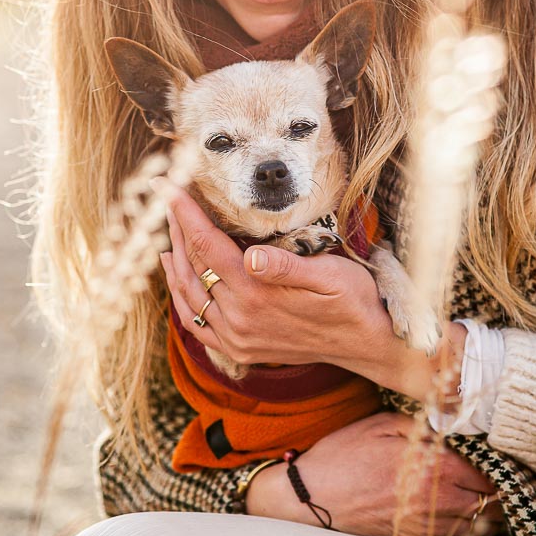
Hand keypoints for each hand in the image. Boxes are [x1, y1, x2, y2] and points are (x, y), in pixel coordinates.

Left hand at [159, 186, 460, 403]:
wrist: (368, 344)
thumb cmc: (354, 300)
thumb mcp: (331, 275)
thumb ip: (287, 267)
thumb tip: (251, 257)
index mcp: (257, 295)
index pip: (207, 246)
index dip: (186, 214)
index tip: (167, 187)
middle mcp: (240, 320)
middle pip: (193, 266)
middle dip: (177, 229)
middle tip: (167, 200)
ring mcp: (237, 338)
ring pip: (189, 294)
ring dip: (174, 261)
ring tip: (169, 232)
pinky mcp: (240, 348)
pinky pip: (196, 323)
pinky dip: (181, 298)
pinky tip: (178, 277)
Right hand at [247, 412, 503, 535]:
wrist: (310, 496)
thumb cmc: (345, 454)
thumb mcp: (383, 423)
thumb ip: (425, 424)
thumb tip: (457, 424)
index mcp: (432, 466)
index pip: (488, 473)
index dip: (506, 466)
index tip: (515, 458)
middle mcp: (434, 500)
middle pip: (491, 503)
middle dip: (506, 491)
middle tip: (517, 479)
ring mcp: (425, 524)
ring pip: (478, 526)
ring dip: (495, 513)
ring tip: (504, 498)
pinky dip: (473, 529)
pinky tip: (476, 516)